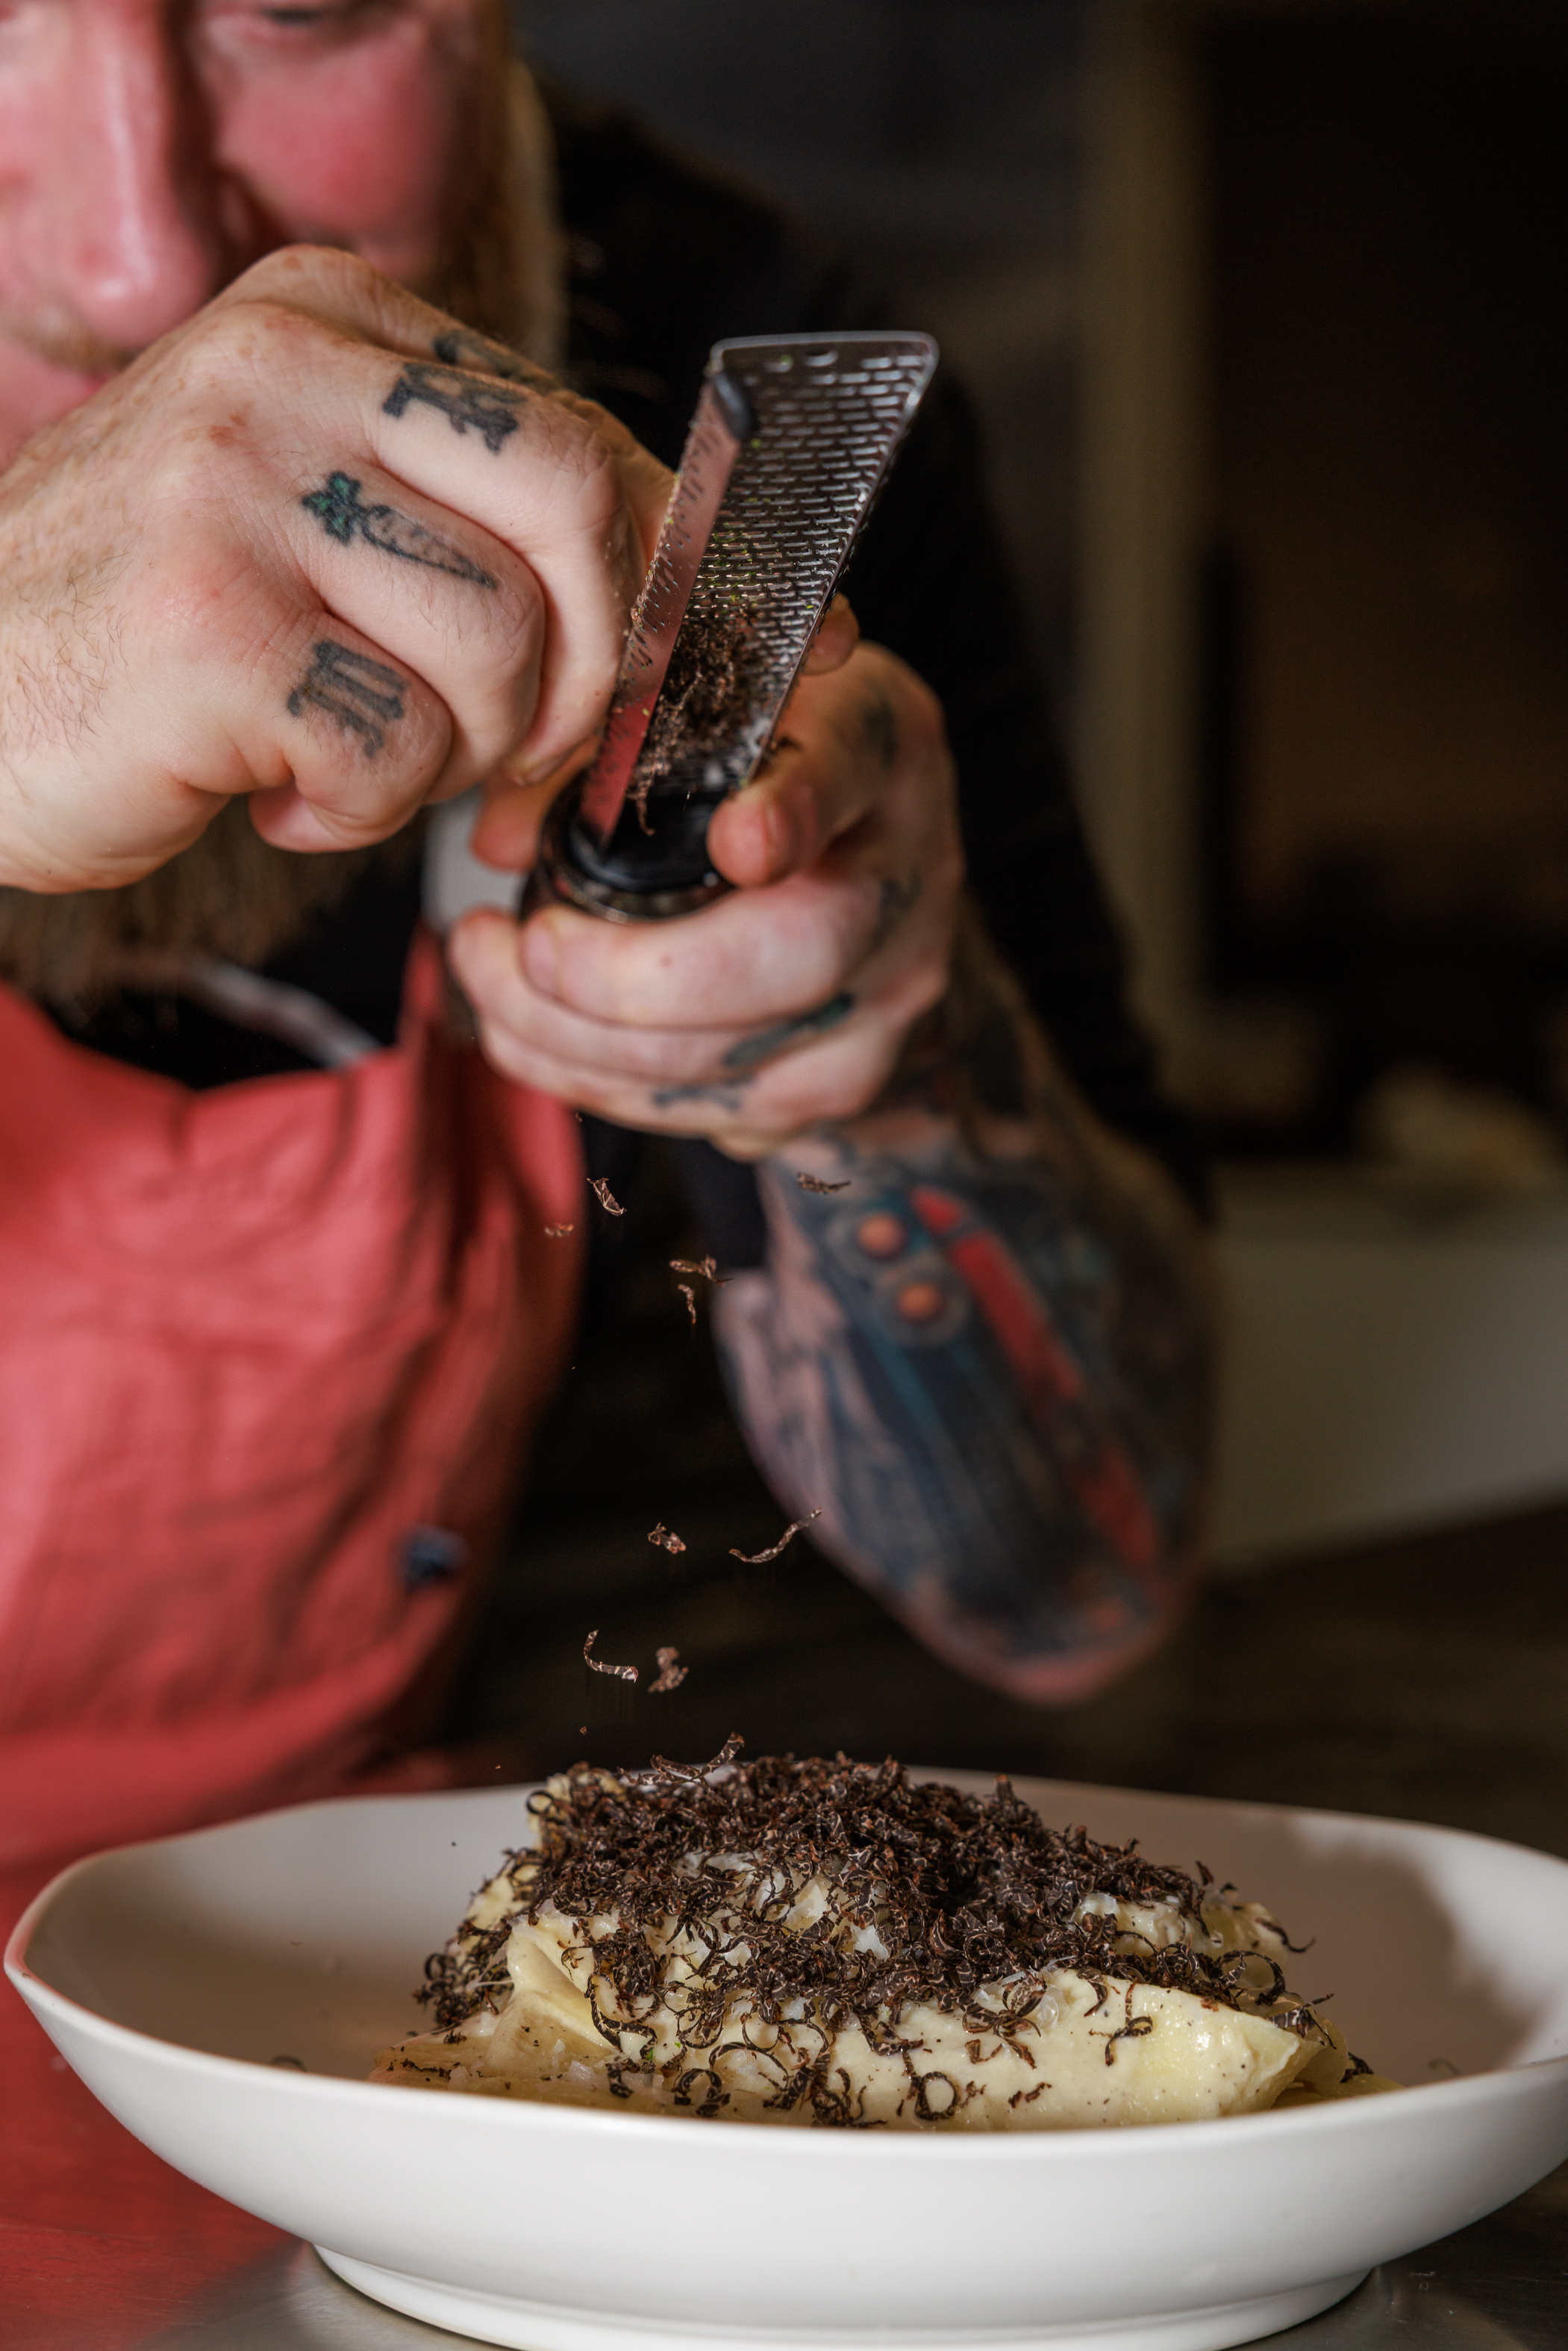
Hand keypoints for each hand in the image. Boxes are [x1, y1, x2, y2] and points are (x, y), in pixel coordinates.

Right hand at [0, 246, 671, 891]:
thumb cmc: (141, 621)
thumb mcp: (300, 499)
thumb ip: (456, 501)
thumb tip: (664, 558)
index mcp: (323, 316)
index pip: (575, 434)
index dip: (630, 590)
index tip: (598, 682)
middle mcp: (279, 369)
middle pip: (573, 509)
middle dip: (588, 669)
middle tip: (509, 746)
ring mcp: (235, 492)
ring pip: (498, 648)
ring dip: (449, 756)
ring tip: (345, 758)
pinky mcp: (207, 628)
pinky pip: (397, 749)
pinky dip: (357, 810)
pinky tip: (272, 790)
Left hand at [448, 638, 963, 1156]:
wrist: (872, 886)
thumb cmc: (762, 771)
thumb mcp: (699, 716)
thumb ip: (602, 751)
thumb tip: (499, 842)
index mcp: (879, 745)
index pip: (849, 770)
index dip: (797, 811)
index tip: (740, 842)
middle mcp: (907, 876)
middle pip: (803, 956)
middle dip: (638, 977)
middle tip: (528, 949)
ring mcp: (890, 994)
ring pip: (746, 1062)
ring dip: (586, 1043)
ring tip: (489, 980)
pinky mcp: (849, 1082)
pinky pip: (721, 1113)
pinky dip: (607, 1086)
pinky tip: (535, 1039)